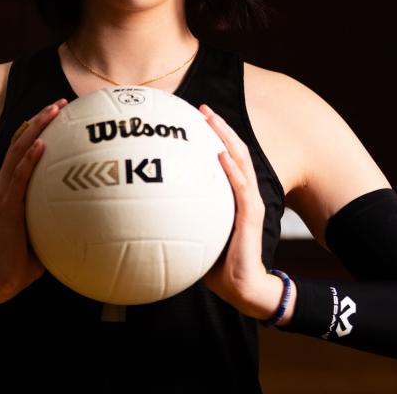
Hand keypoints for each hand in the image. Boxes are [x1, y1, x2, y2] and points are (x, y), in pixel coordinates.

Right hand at [0, 99, 67, 311]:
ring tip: (53, 111)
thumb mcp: (46, 223)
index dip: (39, 127)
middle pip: (22, 141)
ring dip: (37, 129)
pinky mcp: (7, 205)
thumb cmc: (27, 253)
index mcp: (11, 185)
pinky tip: (41, 144)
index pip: (24, 148)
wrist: (4, 276)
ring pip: (19, 151)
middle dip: (41, 119)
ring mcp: (3, 192)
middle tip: (61, 104)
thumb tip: (94, 203)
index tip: (60, 112)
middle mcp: (4, 183)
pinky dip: (30, 158)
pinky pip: (20, 177)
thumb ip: (60, 208)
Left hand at [198, 104, 289, 321]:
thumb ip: (181, 218)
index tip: (195, 119)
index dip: (214, 136)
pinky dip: (232, 169)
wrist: (242, 287)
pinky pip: (241, 188)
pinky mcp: (251, 217)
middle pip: (235, 151)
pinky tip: (220, 155)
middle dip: (219, 127)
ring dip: (226, 138)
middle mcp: (244, 194)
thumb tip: (146, 209)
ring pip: (240, 161)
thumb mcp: (196, 234)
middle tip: (202, 109)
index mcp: (233, 196)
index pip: (226, 158)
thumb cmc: (218, 264)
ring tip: (211, 120)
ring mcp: (250, 204)